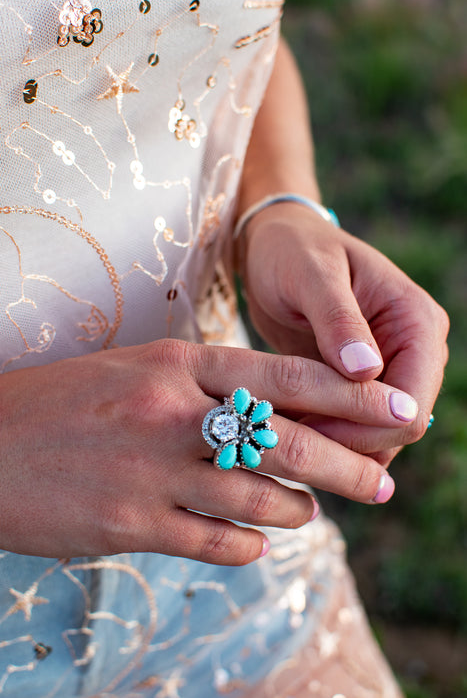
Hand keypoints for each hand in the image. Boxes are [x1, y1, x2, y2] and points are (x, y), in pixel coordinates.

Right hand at [0, 340, 416, 563]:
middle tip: (384, 483)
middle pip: (287, 441)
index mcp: (178, 365)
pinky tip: (251, 541)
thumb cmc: (65, 401)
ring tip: (307, 511)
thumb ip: (204, 386)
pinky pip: (220, 544)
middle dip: (347, 464)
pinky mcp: (133, 526)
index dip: (349, 393)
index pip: (285, 375)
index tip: (396, 408)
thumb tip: (268, 411)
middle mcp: (174, 413)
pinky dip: (249, 546)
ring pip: (261, 500)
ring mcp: (154, 472)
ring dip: (297, 511)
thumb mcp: (139, 369)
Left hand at [240, 202, 448, 462]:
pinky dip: (326, 434)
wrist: (276, 246)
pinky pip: (356, 425)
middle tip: (286, 439)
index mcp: (416, 321)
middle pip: (399, 426)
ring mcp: (392, 368)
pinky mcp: (363, 381)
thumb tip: (367, 371)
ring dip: (335, 443)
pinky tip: (287, 427)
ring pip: (378, 434)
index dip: (365, 428)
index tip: (308, 433)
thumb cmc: (292, 249)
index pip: (410, 402)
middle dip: (347, 441)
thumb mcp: (311, 274)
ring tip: (280, 433)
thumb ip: (339, 319)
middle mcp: (414, 350)